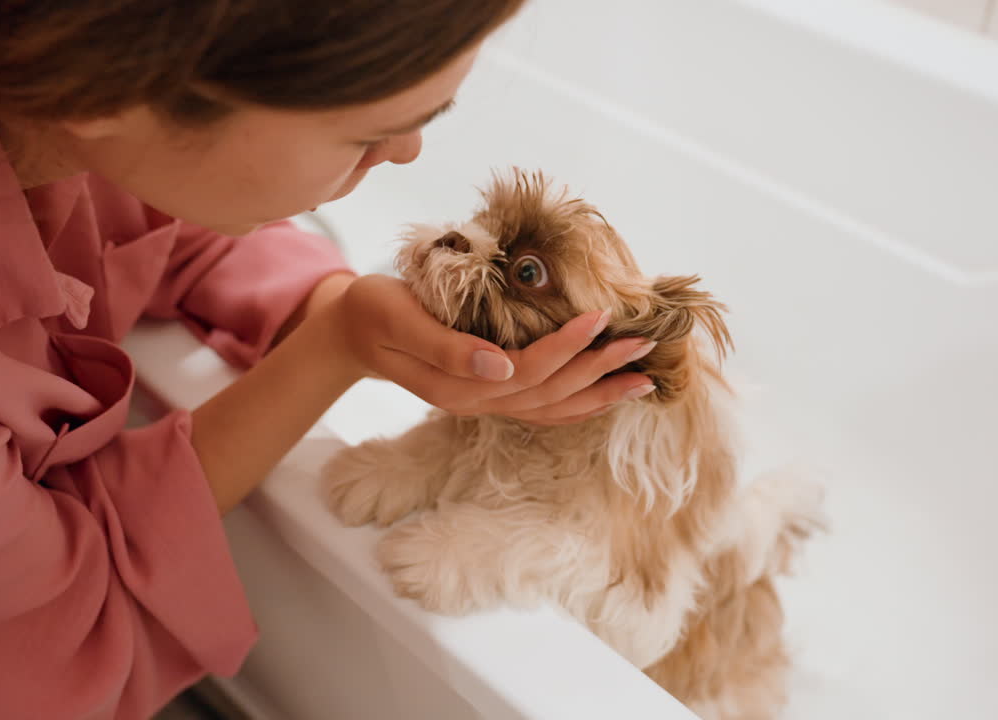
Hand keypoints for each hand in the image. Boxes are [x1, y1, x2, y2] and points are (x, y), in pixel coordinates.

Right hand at [336, 274, 655, 424]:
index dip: (567, 345)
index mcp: (459, 384)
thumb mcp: (398, 317)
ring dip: (600, 394)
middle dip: (600, 370)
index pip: (528, 369)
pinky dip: (580, 404)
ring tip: (644, 379)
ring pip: (554, 409)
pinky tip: (606, 392)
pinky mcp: (491, 395)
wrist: (353, 333)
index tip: (600, 316)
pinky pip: (544, 410)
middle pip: (552, 393)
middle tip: (644, 344)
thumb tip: (500, 364)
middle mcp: (479, 401)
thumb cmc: (374, 311)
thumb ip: (446, 345)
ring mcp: (486, 404)